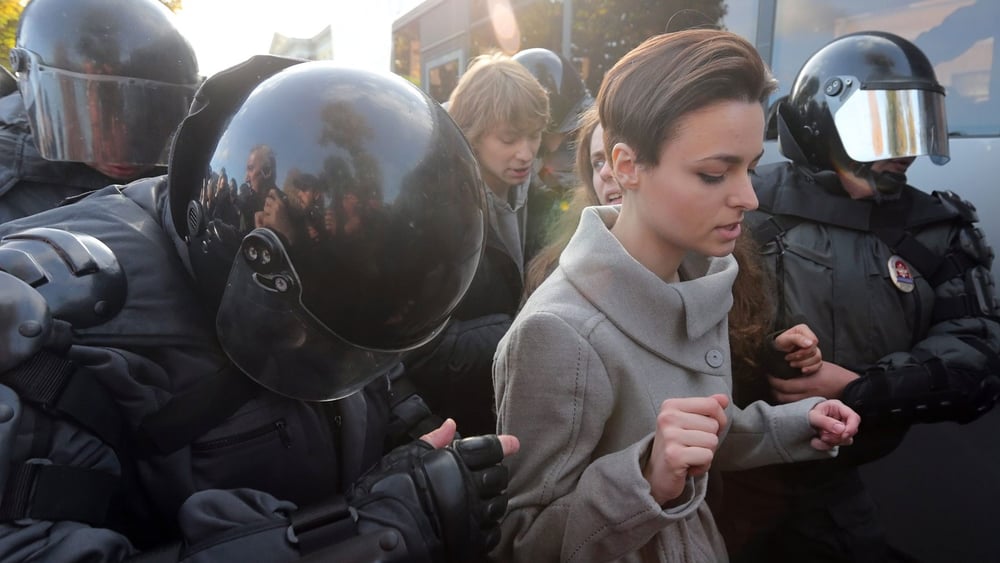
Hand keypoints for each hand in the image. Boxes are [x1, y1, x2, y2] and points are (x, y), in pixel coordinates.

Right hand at [351, 419, 518, 561]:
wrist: (382, 532)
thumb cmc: (388, 490)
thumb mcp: (406, 457)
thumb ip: (433, 440)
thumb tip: (450, 424)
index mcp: (454, 462)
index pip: (488, 449)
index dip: (501, 445)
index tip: (512, 444)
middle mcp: (468, 487)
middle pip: (498, 476)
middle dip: (496, 472)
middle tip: (488, 473)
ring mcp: (472, 515)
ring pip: (499, 504)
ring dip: (495, 499)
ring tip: (483, 497)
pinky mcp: (471, 541)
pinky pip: (493, 531)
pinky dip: (490, 525)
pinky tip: (479, 520)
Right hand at [643, 394, 727, 505]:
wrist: (657, 475)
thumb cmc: (677, 447)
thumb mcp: (690, 422)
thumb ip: (706, 408)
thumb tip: (724, 398)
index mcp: (670, 406)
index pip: (711, 404)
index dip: (719, 419)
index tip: (706, 430)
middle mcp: (668, 418)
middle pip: (713, 425)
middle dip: (709, 440)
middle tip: (691, 447)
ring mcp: (670, 436)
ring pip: (712, 441)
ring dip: (706, 453)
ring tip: (689, 456)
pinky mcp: (674, 455)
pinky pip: (707, 456)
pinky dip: (703, 465)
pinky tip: (688, 466)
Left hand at [768, 361, 860, 402]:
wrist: (850, 387)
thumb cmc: (835, 373)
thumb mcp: (818, 366)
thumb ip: (803, 367)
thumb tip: (787, 364)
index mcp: (809, 383)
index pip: (784, 386)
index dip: (772, 381)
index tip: (768, 374)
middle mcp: (808, 395)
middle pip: (782, 397)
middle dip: (772, 390)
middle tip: (769, 382)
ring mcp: (811, 403)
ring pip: (787, 404)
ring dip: (779, 397)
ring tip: (775, 389)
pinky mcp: (813, 407)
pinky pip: (796, 406)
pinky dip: (788, 402)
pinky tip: (786, 396)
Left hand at [774, 324, 821, 374]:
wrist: (776, 352)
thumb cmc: (779, 344)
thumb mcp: (784, 339)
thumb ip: (797, 339)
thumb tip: (810, 343)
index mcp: (804, 330)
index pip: (814, 341)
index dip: (804, 350)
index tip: (790, 353)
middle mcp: (810, 339)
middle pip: (814, 351)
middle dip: (800, 357)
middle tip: (788, 358)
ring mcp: (814, 348)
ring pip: (817, 358)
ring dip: (803, 363)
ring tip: (791, 364)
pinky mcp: (814, 357)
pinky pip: (819, 364)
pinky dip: (811, 368)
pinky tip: (802, 370)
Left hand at [807, 399, 859, 450]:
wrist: (800, 420)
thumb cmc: (808, 414)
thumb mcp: (814, 416)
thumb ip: (826, 422)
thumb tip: (841, 429)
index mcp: (838, 408)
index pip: (854, 417)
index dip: (852, 428)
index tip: (843, 435)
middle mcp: (842, 418)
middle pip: (851, 431)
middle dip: (838, 437)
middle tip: (824, 436)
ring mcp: (840, 428)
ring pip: (845, 440)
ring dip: (832, 442)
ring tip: (819, 437)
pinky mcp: (836, 437)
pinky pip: (836, 445)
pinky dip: (826, 445)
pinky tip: (816, 441)